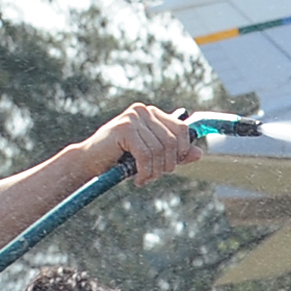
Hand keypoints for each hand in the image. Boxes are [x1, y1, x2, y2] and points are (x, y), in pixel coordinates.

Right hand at [81, 104, 204, 184]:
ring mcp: (133, 117)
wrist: (90, 162)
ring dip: (154, 171)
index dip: (181, 152)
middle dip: (167, 165)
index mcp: (153, 113)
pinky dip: (145, 171)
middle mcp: (143, 110)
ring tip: (143, 178)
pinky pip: (146, 155)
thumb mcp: (153, 157)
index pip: (182, 130)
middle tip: (152, 176)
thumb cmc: (121, 159)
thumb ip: (176, 153)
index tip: (169, 166)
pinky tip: (137, 179)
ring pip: (159, 150)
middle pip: (172, 142)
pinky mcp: (124, 128)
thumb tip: (200, 153)